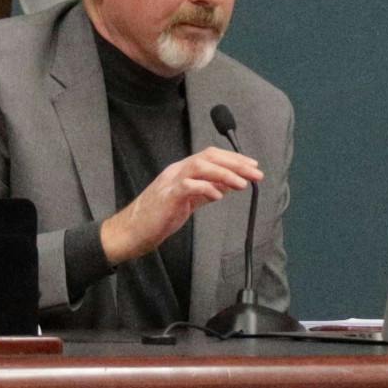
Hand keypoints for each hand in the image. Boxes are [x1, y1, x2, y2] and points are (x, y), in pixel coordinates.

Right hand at [100, 147, 261, 263]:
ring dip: (225, 173)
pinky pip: (189, 186)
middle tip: (256, 173)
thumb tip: (229, 184)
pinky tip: (219, 196)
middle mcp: (176, 171)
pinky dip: (206, 188)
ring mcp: (170, 182)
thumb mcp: (188, 200)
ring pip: (200, 166)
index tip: (252, 166)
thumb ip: (206, 190)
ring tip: (243, 184)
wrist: (132, 231)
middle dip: (235, 163)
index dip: (233, 158)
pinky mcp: (167, 196)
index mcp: (182, 170)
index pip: (210, 156)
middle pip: (208, 157)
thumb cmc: (159, 217)